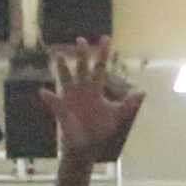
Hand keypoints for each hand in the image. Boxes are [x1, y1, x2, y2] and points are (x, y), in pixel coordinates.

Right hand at [39, 37, 144, 161]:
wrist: (87, 146)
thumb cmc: (101, 129)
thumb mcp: (116, 116)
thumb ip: (128, 104)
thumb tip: (143, 93)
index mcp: (95, 89)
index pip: (99, 68)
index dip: (102, 55)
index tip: (106, 39)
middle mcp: (82, 89)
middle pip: (82, 68)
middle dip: (82, 55)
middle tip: (81, 41)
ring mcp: (71, 98)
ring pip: (66, 79)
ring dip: (62, 69)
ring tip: (59, 56)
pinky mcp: (62, 110)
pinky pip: (54, 102)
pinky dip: (49, 98)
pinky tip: (43, 91)